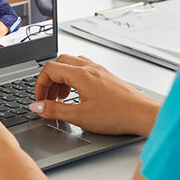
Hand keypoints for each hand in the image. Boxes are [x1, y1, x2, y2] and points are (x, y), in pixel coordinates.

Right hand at [32, 54, 161, 136]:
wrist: (142, 114)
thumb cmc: (117, 115)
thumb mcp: (80, 116)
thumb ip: (55, 110)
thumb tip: (37, 106)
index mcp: (81, 74)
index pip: (49, 69)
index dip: (39, 85)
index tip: (39, 100)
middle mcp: (90, 68)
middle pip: (59, 63)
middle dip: (49, 80)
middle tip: (48, 98)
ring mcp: (99, 70)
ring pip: (72, 64)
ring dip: (62, 78)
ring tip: (62, 97)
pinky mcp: (106, 76)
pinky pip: (84, 69)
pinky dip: (74, 78)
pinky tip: (78, 94)